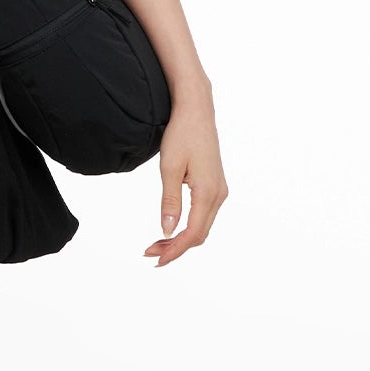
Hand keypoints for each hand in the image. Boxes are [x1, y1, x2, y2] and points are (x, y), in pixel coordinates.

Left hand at [145, 95, 226, 266]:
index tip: (156, 259)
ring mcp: (219, 190)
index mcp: (208, 192)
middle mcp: (218, 194)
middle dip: (175, 247)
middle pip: (199, 234)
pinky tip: (172, 228)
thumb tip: (167, 230)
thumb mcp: (169, 168)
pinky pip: (203, 215)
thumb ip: (170, 202)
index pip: (192, 233)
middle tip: (150, 252)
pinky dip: (188, 226)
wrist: (196, 111)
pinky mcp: (215, 185)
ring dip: (181, 238)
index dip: (174, 250)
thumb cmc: (182, 134)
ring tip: (156, 244)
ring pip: (202, 226)